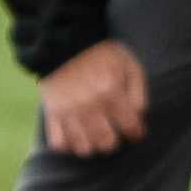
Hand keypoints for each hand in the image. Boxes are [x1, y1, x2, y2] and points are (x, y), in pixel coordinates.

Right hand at [39, 40, 148, 156]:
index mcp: (111, 90)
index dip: (136, 133)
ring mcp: (68, 110)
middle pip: (106, 143)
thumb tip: (139, 118)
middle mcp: (89, 104)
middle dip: (114, 142)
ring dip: (92, 146)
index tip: (135, 132)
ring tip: (95, 137)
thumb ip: (138, 92)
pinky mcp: (52, 113)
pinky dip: (68, 145)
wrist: (64, 43)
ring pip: (83, 148)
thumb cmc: (102, 55)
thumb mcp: (129, 65)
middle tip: (113, 134)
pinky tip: (76, 137)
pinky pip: (59, 143)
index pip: (129, 126)